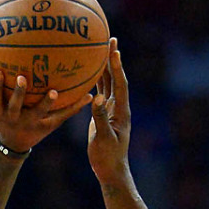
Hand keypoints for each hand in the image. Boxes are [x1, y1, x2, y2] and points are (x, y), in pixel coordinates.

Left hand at [0, 67, 92, 153]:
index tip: (53, 91)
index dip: (46, 103)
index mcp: (31, 120)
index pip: (40, 112)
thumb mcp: (53, 123)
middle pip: (15, 106)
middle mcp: (15, 117)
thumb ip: (71, 109)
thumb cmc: (36, 129)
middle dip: (18, 93)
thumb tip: (91, 95)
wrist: (11, 143)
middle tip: (22, 77)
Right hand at [87, 38, 130, 182]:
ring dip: (105, 67)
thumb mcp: (102, 138)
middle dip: (113, 60)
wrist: (110, 168)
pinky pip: (99, 93)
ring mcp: (111, 110)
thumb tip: (97, 98)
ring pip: (108, 84)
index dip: (117, 67)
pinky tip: (87, 73)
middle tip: (109, 40)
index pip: (120, 84)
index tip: (114, 50)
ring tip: (100, 50)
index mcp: (121, 111)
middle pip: (116, 78)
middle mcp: (118, 107)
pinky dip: (95, 82)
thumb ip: (99, 118)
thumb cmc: (107, 156)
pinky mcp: (103, 114)